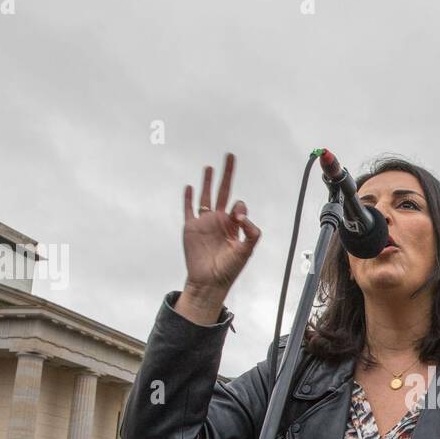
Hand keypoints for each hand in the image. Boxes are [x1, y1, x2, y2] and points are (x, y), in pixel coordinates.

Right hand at [177, 152, 261, 324]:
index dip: (239, 207)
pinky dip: (188, 197)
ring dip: (208, 181)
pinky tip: (190, 186)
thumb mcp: (246, 250)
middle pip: (224, 191)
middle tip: (230, 156)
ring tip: (210, 167)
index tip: (237, 218)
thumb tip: (241, 214)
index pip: (238, 206)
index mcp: (234, 225)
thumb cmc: (228, 269)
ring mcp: (204, 223)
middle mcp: (220, 220)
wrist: (209, 281)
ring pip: (206, 196)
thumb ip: (250, 232)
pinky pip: (189, 209)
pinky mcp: (191, 227)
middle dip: (227, 174)